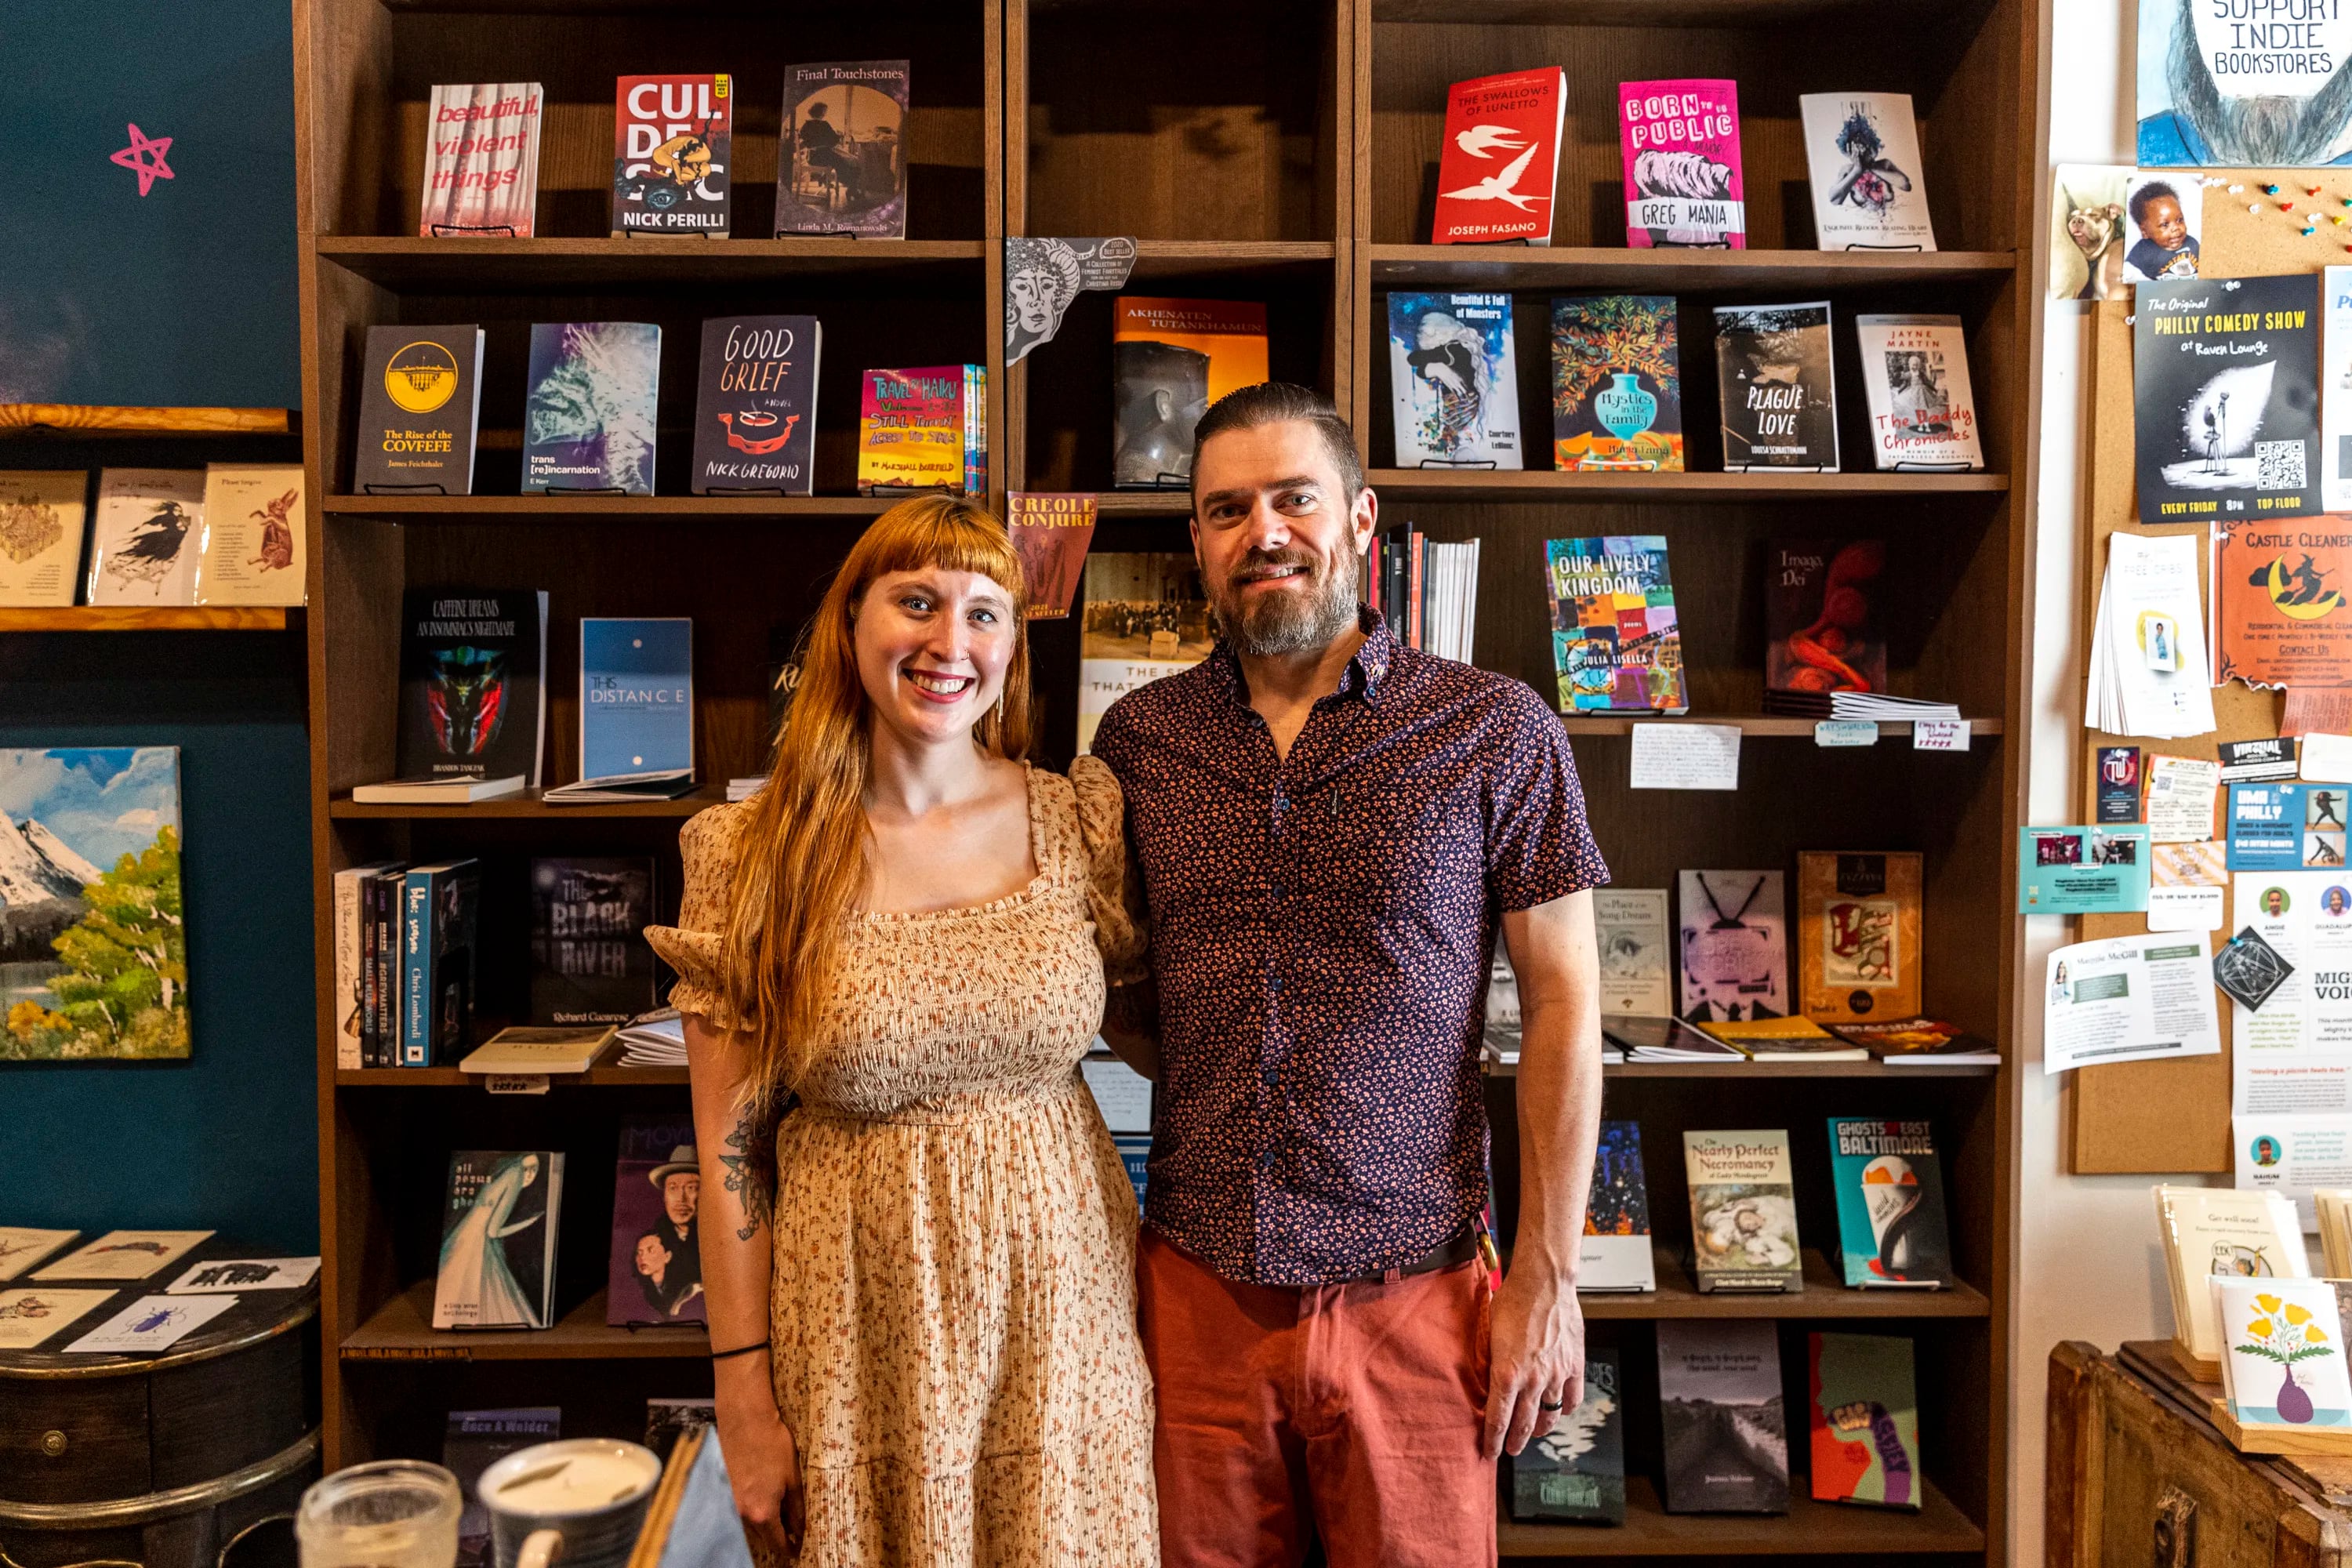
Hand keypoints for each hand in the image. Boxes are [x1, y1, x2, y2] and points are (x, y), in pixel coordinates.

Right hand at [714, 1354, 803, 1560]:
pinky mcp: (730, 1489)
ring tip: (786, 1518)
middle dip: (780, 1538)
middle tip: (796, 1536)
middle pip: (764, 1536)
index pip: (777, 1543)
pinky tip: (770, 1500)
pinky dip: (759, 1511)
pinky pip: (746, 1509)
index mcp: (762, 1512)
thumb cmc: (773, 1445)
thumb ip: (796, 1508)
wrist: (745, 1420)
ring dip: (768, 1524)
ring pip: (754, 1523)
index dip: (790, 1550)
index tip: (798, 1552)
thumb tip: (800, 1529)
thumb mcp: (793, 1478)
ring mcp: (734, 1501)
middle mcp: (744, 1512)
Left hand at [1482, 1260, 1584, 1458]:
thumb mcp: (1488, 1333)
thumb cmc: (1512, 1301)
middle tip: (1509, 1450)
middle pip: (1523, 1424)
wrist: (1544, 1283)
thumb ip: (1488, 1361)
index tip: (1489, 1452)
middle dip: (1514, 1441)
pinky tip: (1559, 1412)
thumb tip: (1483, 1380)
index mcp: (1507, 1373)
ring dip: (1540, 1430)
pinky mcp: (1574, 1365)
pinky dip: (1565, 1409)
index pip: (1498, 1419)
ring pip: (1549, 1416)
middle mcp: (1532, 1380)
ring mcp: (1556, 1375)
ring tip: (1533, 1434)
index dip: (1493, 1439)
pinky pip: (1572, 1398)